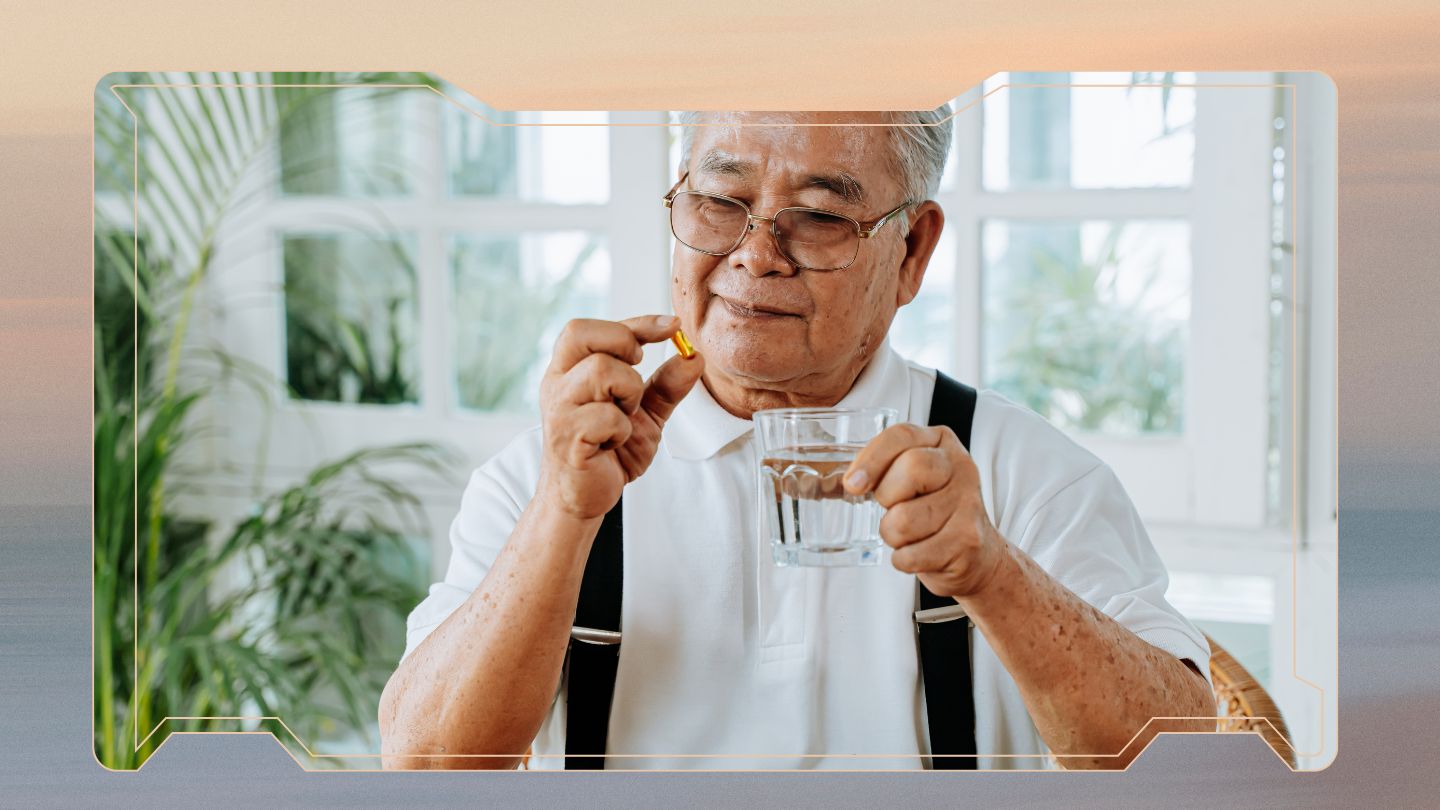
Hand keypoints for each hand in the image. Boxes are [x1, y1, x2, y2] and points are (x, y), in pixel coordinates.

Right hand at [537, 315, 703, 520]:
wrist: (586, 498)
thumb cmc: (608, 451)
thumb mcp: (645, 412)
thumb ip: (667, 385)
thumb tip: (693, 356)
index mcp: (571, 369)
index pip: (599, 328)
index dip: (639, 323)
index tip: (674, 326)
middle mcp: (558, 382)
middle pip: (583, 334)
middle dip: (624, 346)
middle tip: (636, 373)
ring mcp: (558, 408)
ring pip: (601, 370)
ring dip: (629, 393)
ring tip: (623, 418)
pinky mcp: (566, 436)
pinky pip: (606, 416)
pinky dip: (621, 430)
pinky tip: (612, 444)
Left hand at [843, 423, 1004, 597]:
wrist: (977, 554)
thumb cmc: (934, 511)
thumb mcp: (912, 477)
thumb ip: (883, 468)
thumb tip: (843, 482)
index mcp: (941, 443)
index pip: (902, 436)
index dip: (872, 458)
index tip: (853, 483)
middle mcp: (960, 467)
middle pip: (912, 468)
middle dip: (887, 496)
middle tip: (892, 507)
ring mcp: (968, 503)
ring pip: (904, 520)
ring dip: (893, 535)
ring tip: (909, 534)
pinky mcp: (967, 540)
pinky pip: (912, 554)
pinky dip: (904, 559)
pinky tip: (918, 552)